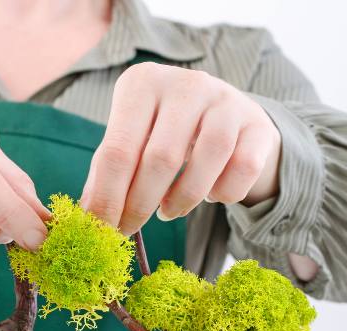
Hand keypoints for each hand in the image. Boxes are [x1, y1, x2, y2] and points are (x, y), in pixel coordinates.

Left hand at [81, 63, 281, 234]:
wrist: (228, 116)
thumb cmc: (165, 132)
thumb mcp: (132, 139)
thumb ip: (107, 171)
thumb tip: (88, 215)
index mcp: (142, 83)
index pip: (117, 151)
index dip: (108, 198)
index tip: (101, 230)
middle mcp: (186, 84)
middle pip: (158, 160)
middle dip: (139, 206)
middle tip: (128, 231)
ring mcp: (226, 100)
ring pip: (202, 166)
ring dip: (181, 202)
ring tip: (167, 211)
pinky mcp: (258, 124)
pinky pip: (240, 171)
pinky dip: (222, 194)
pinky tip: (210, 194)